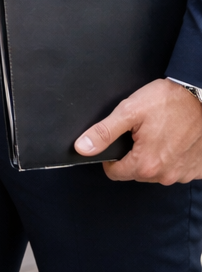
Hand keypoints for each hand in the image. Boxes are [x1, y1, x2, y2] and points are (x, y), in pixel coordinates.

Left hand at [74, 78, 201, 182]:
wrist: (201, 95)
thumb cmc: (168, 101)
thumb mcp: (129, 111)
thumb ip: (104, 132)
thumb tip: (82, 148)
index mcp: (146, 164)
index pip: (115, 173)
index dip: (111, 157)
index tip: (118, 140)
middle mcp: (166, 176)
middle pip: (136, 173)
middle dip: (134, 155)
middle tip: (141, 131)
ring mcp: (183, 175)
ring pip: (157, 172)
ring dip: (154, 157)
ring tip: (160, 133)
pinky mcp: (197, 170)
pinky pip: (178, 170)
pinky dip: (174, 158)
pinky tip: (176, 140)